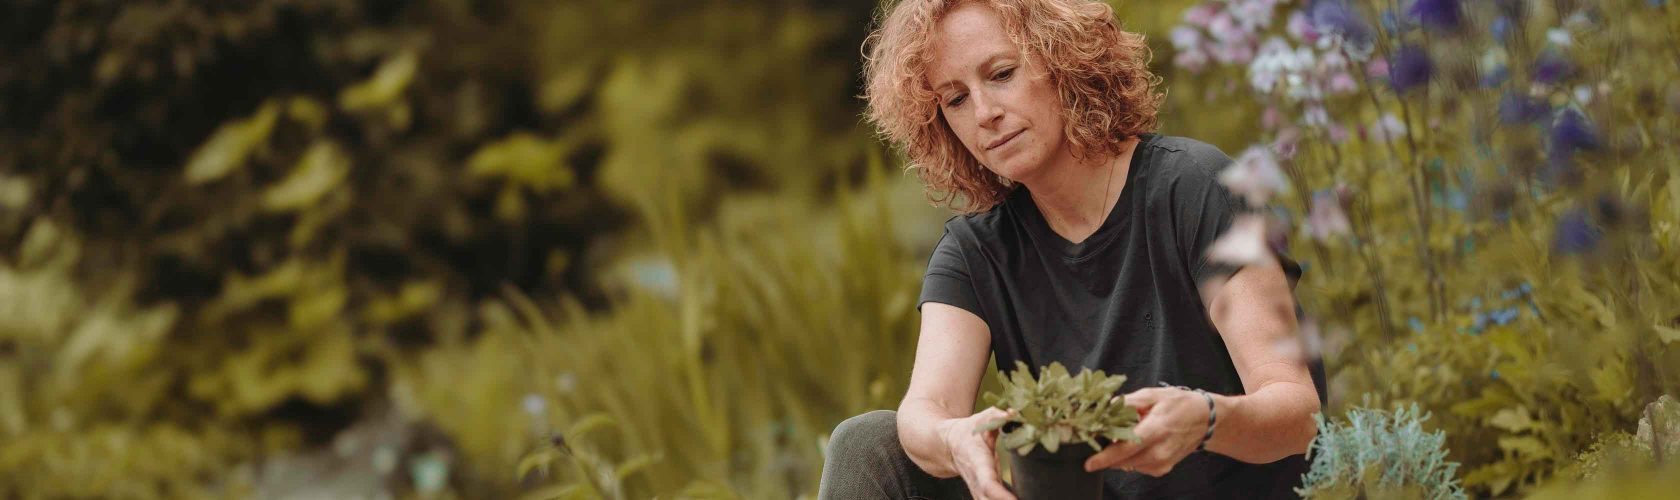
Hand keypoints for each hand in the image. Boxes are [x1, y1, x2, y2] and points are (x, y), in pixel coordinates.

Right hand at [941, 407, 1018, 499]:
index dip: (1001, 496)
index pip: (988, 484)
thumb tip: (1015, 414)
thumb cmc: (969, 431)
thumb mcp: (981, 418)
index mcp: (977, 463)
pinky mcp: (983, 497)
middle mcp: (977, 482)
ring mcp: (979, 493)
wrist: (949, 445)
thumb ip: (997, 416)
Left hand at [1082, 387, 1209, 476]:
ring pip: (1128, 465)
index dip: (1105, 458)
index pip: (1126, 449)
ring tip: (1125, 436)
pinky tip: (1138, 444)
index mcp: (1156, 430)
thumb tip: (1104, 408)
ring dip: (1119, 454)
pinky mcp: (1163, 469)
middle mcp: (1160, 451)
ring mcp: (1163, 463)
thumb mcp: (1152, 395)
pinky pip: (1137, 466)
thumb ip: (1128, 403)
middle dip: (1107, 453)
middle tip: (1099, 439)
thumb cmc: (1178, 404)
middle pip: (1124, 460)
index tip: (1089, 463)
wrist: (1204, 419)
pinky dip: (1131, 457)